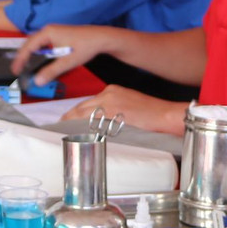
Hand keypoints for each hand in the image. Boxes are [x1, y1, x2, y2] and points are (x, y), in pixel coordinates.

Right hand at [11, 24, 116, 83]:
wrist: (101, 38)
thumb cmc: (86, 46)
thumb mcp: (68, 61)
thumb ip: (51, 71)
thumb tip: (37, 81)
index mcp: (48, 33)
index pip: (28, 47)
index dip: (20, 59)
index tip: (15, 70)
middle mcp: (48, 30)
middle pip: (29, 44)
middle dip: (23, 57)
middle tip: (17, 70)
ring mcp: (53, 32)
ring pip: (36, 44)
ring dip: (30, 55)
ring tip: (25, 67)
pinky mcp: (58, 35)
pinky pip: (43, 44)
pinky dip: (38, 53)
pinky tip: (39, 61)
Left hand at [62, 85, 183, 133]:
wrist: (166, 115)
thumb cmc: (153, 115)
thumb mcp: (130, 107)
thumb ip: (114, 111)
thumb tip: (101, 124)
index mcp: (112, 91)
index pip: (87, 103)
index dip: (74, 114)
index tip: (68, 122)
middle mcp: (107, 94)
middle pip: (80, 108)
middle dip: (68, 120)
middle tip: (60, 130)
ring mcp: (109, 103)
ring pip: (81, 114)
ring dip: (70, 125)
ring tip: (63, 135)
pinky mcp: (112, 113)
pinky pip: (89, 121)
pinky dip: (79, 128)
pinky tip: (74, 135)